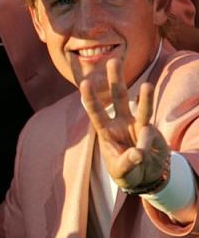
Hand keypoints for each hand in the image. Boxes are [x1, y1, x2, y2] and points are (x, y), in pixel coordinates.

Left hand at [79, 58, 169, 190]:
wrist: (145, 177)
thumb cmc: (126, 172)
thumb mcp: (121, 172)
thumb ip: (127, 162)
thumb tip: (138, 153)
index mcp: (106, 131)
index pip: (96, 112)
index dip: (91, 99)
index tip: (85, 83)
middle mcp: (121, 123)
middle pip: (118, 98)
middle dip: (116, 80)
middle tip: (113, 60)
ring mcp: (138, 125)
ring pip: (141, 107)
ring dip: (144, 96)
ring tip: (147, 85)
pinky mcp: (153, 132)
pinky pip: (151, 133)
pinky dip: (148, 142)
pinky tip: (143, 153)